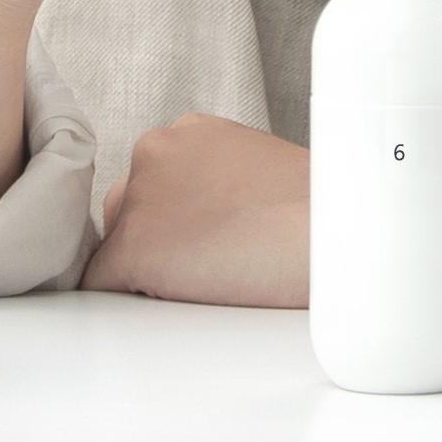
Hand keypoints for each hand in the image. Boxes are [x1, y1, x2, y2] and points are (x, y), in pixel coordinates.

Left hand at [82, 114, 309, 305]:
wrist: (339, 240)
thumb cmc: (322, 216)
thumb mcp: (262, 173)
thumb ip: (218, 183)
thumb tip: (207, 219)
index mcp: (188, 132)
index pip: (155, 180)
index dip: (178, 220)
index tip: (208, 241)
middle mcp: (154, 151)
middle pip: (127, 208)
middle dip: (156, 239)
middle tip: (207, 267)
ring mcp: (141, 198)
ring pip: (117, 245)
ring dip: (145, 269)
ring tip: (202, 286)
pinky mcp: (135, 247)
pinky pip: (102, 283)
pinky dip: (127, 300)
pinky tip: (167, 309)